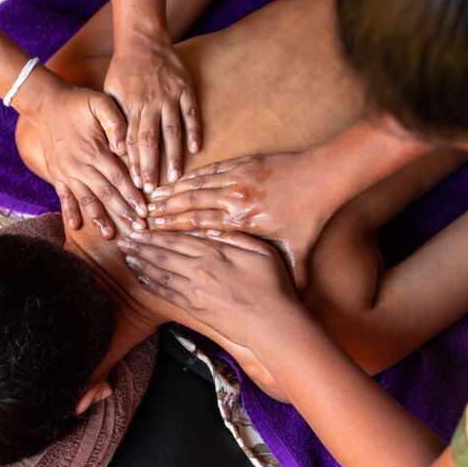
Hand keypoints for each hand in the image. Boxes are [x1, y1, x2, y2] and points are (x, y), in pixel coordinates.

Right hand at [14, 67, 146, 237]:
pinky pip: (64, 197)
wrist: (45, 103)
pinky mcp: (57, 175)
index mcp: (95, 150)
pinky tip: (76, 227)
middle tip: (138, 228)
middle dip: (123, 212)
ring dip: (99, 219)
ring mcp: (67, 172)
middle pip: (106, 194)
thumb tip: (123, 147)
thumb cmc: (78, 102)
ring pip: (86, 200)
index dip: (132, 195)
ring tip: (110, 235)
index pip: (119, 178)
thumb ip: (116, 122)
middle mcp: (80, 165)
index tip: (145, 211)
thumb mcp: (101, 102)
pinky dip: (70, 212)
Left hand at [104, 33, 200, 193]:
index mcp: (129, 105)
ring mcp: (170, 95)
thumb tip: (116, 150)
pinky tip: (196, 149)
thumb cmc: (122, 70)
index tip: (136, 185)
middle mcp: (150, 102)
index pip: (131, 140)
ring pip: (172, 131)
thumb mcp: (109, 93)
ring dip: (174, 156)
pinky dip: (194, 131)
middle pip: (151, 140)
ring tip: (175, 177)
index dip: (134, 164)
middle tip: (153, 189)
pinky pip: (191, 113)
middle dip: (152, 166)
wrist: (143, 39)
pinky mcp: (185, 88)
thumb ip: (113, 120)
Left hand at [118, 229, 295, 346]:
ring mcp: (194, 291)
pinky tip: (142, 279)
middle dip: (141, 247)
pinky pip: (167, 294)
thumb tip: (211, 230)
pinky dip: (152, 285)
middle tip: (125, 240)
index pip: (177, 239)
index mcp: (215, 252)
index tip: (141, 229)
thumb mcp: (262, 251)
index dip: (155, 234)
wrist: (271, 323)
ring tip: (128, 257)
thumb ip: (236, 237)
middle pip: (163, 254)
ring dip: (141, 264)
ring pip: (160, 273)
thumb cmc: (272, 287)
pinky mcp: (194, 309)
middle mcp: (199, 270)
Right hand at [146, 151, 329, 288]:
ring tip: (153, 197)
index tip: (156, 233)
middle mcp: (236, 201)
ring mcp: (238, 180)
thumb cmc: (310, 217)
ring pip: (197, 186)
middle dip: (165, 212)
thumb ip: (290, 276)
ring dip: (173, 192)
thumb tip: (290, 302)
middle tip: (144, 217)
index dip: (175, 230)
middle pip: (191, 206)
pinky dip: (192, 176)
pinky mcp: (243, 164)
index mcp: (243, 224)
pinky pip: (211, 171)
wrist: (323, 178)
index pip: (200, 227)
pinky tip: (178, 179)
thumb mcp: (298, 252)